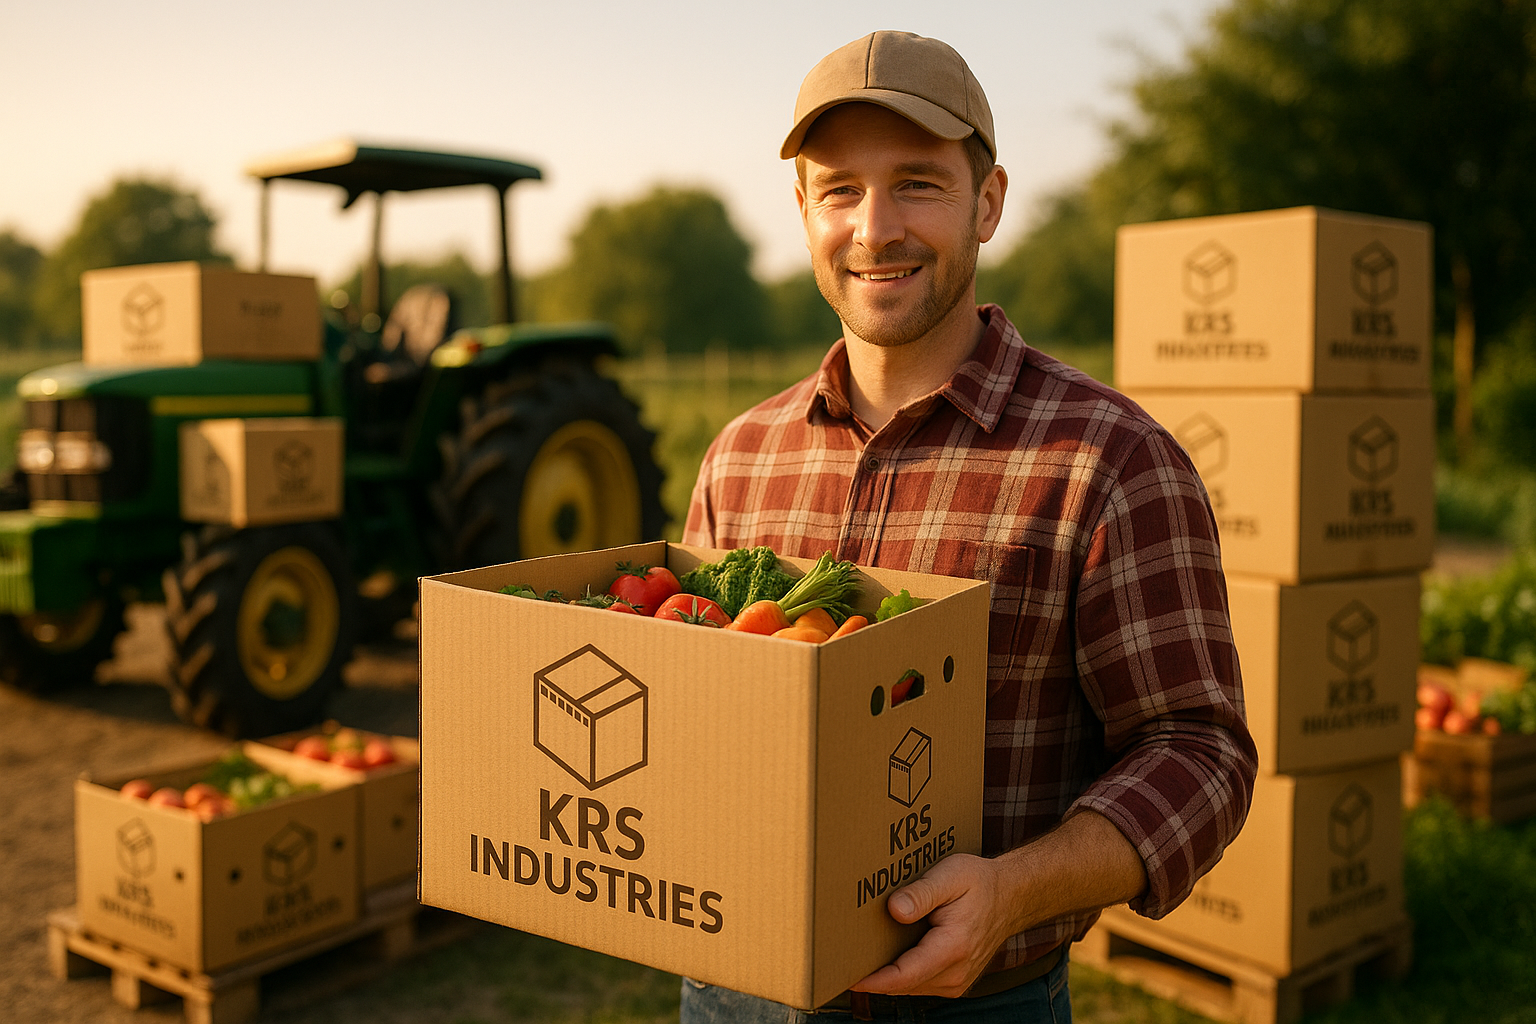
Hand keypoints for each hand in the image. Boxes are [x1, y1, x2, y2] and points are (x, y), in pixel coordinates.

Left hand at [849, 853, 1017, 997]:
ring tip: (862, 954)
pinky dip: (902, 974)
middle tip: (844, 959)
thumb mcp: (951, 876)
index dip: (874, 981)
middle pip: (903, 984)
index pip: (906, 975)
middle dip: (874, 976)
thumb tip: (894, 910)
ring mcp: (957, 981)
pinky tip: (889, 954)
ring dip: (887, 976)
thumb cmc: (979, 883)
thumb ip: (922, 893)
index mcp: (954, 948)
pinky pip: (920, 984)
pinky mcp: (954, 981)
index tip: (848, 977)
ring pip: (910, 987)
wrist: (1010, 897)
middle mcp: (957, 972)